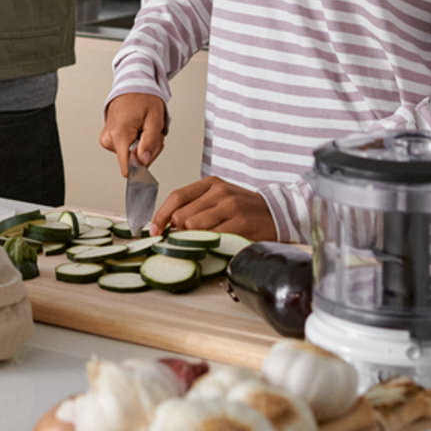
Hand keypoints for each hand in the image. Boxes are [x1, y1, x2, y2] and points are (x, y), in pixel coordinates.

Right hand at [99, 93, 167, 177]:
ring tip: (144, 129)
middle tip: (152, 133)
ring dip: (144, 146)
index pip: (126, 166)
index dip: (141, 167)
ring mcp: (107, 139)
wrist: (131, 86)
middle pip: (133, 161)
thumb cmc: (143, 98)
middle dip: (148, 150)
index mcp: (119, 133)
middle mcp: (109, 138)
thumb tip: (143, 162)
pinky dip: (136, 143)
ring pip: (131, 156)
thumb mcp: (155, 119)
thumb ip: (149, 143)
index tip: (147, 161)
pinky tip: (138, 131)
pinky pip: (125, 150)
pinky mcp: (107, 139)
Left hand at [151, 177, 278, 241]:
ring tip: (195, 244)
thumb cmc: (243, 208)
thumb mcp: (219, 198)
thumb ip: (196, 207)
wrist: (276, 212)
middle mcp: (219, 192)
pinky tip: (208, 247)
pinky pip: (211, 237)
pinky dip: (205, 245)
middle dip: (175, 232)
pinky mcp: (239, 223)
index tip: (154, 230)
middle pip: (182, 214)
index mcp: (211, 183)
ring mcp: (230, 207)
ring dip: (189, 239)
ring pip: (194, 226)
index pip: (177, 196)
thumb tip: (168, 225)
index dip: (161, 215)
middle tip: (177, 242)